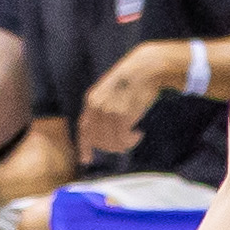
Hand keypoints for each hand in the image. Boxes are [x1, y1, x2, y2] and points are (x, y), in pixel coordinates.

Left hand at [79, 43, 175, 157]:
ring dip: (123, 144)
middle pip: (98, 140)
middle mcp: (96, 106)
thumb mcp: (110, 91)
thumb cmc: (132, 80)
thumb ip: (102, 108)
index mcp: (91, 100)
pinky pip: (123, 139)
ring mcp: (108, 111)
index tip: (86, 160)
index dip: (84, 146)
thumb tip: (101, 132)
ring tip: (134, 136)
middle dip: (110, 147)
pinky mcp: (121, 115)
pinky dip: (131, 140)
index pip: (84, 129)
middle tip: (124, 144)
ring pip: (111, 142)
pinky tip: (139, 133)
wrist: (145, 68)